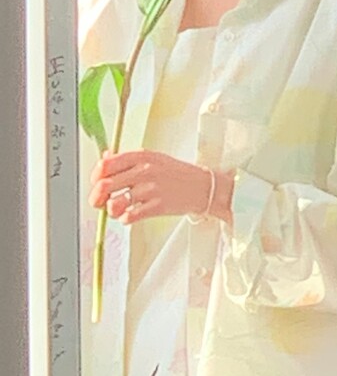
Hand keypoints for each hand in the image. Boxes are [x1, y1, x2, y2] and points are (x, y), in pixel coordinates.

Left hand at [89, 150, 227, 223]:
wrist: (202, 187)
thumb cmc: (176, 173)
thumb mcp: (153, 158)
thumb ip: (127, 158)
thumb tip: (104, 158)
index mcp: (141, 156)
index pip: (106, 164)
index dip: (95, 176)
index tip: (96, 183)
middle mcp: (144, 170)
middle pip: (105, 185)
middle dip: (97, 197)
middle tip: (98, 202)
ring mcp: (151, 189)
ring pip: (116, 203)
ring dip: (111, 210)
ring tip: (116, 210)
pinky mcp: (158, 206)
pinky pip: (130, 216)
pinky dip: (125, 219)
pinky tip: (130, 216)